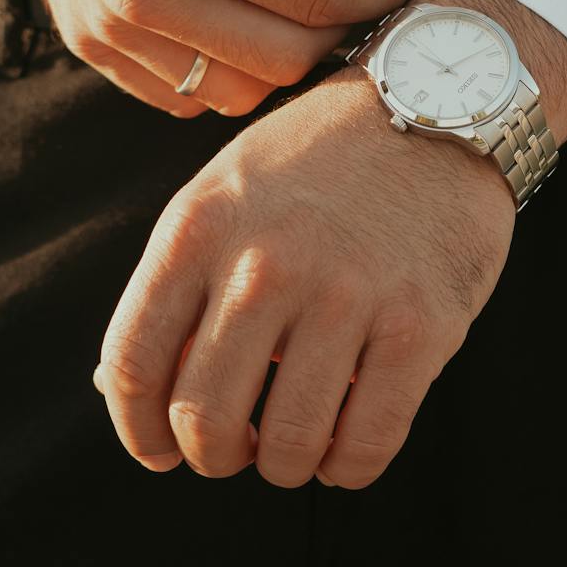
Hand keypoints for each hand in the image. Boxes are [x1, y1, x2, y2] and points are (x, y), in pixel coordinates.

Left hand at [92, 74, 516, 487]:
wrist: (439, 97)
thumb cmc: (320, 157)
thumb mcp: (226, 192)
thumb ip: (178, 283)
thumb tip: (127, 391)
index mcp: (199, 228)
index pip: (134, 364)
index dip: (139, 429)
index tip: (159, 450)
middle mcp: (265, 264)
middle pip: (205, 417)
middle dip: (214, 455)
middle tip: (235, 450)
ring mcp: (346, 297)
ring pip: (287, 445)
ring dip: (283, 466)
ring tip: (293, 449)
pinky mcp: (421, 326)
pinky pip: (367, 444)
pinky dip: (347, 468)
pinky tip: (344, 450)